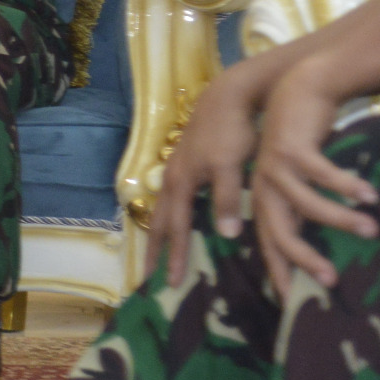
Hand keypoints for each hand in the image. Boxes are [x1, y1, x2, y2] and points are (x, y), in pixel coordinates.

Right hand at [153, 67, 266, 284]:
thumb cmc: (232, 131)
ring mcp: (177, 170)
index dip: (173, 256)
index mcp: (181, 183)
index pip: (176, 228)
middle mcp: (173, 179)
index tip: (168, 283)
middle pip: (159, 222)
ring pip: (163, 210)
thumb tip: (227, 234)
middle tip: (148, 278)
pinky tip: (178, 222)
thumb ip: (227, 198)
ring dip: (160, 234)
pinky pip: (173, 200)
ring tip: (158, 254)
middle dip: (155, 250)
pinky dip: (171, 218)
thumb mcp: (231, 165)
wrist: (228, 96)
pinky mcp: (186, 165)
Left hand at [250, 55, 379, 296]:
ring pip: (305, 203)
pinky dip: (345, 185)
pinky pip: (321, 172)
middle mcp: (264, 186)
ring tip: (371, 230)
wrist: (295, 89)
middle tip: (330, 280)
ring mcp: (275, 166)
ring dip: (338, 219)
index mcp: (264, 198)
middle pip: (279, 231)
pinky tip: (369, 194)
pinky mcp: (291, 145)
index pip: (269, 243)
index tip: (290, 302)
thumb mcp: (297, 180)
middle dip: (302, 259)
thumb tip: (318, 251)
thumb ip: (303, 211)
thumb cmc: (302, 142)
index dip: (278, 271)